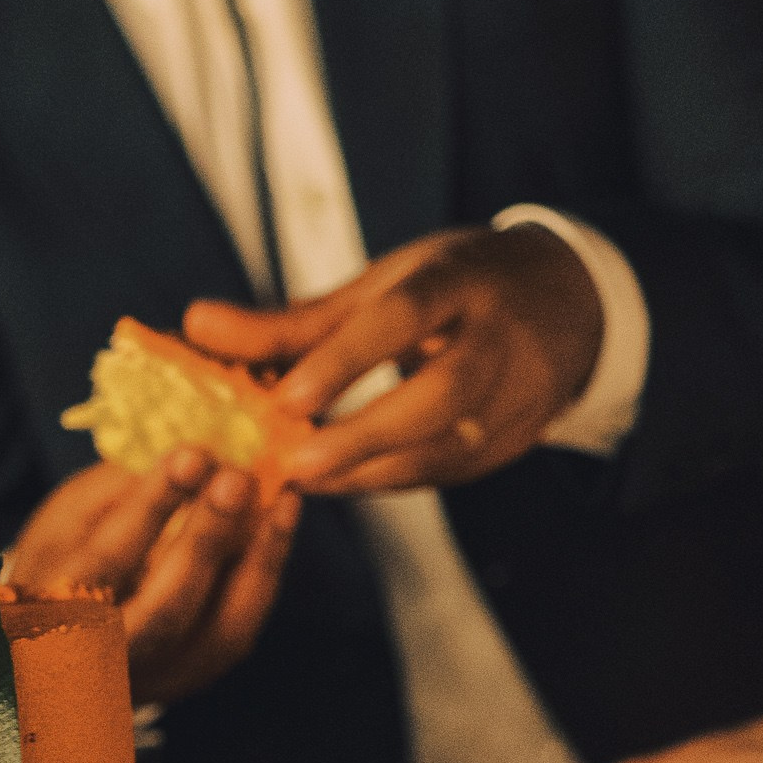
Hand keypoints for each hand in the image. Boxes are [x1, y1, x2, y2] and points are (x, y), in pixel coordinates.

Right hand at [8, 451, 299, 706]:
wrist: (61, 639)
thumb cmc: (60, 561)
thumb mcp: (65, 519)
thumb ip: (118, 489)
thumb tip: (188, 451)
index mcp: (56, 610)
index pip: (108, 560)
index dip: (152, 507)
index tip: (191, 455)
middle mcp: (110, 656)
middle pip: (168, 608)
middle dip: (207, 538)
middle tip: (238, 477)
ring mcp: (161, 676)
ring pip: (220, 628)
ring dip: (256, 557)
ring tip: (280, 495)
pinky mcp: (199, 672)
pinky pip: (243, 625)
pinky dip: (266, 569)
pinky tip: (281, 516)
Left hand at [183, 224, 603, 494]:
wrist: (567, 302)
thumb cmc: (452, 285)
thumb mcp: (382, 285)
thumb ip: (292, 320)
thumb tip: (195, 325)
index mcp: (460, 280)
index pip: (403, 318)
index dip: (344, 361)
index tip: (284, 398)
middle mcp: (497, 339)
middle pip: (437, 396)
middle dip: (364, 434)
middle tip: (294, 464)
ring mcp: (516, 397)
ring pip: (446, 447)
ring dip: (370, 468)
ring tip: (300, 478)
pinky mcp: (513, 443)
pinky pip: (444, 472)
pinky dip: (387, 481)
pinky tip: (337, 482)